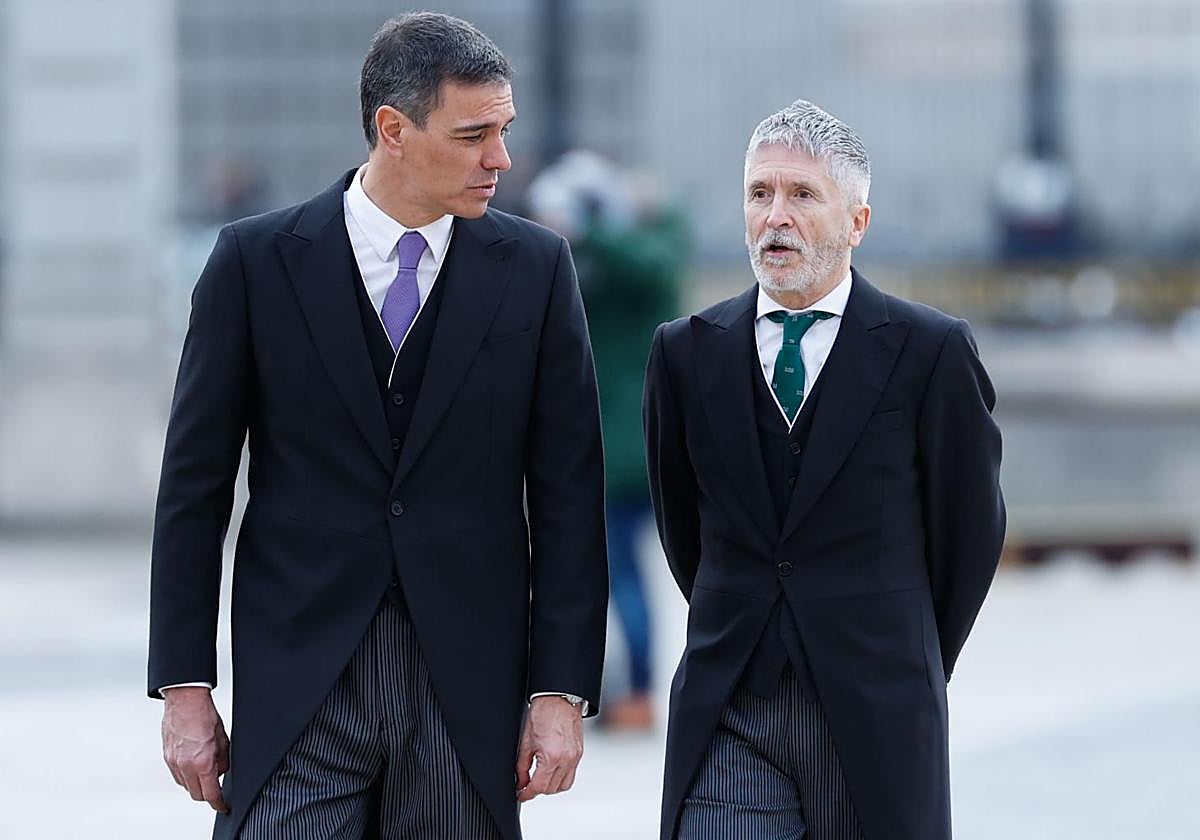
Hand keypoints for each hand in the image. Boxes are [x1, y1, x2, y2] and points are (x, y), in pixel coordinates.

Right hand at [161, 687, 229, 812]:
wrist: (185, 700)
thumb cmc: (204, 714)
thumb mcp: (223, 739)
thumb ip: (223, 760)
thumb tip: (222, 771)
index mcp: (202, 762)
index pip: (210, 794)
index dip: (219, 804)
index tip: (223, 806)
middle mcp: (185, 766)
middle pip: (196, 795)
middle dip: (208, 794)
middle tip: (216, 787)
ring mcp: (174, 762)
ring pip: (185, 786)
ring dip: (196, 784)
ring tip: (205, 770)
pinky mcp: (166, 757)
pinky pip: (177, 775)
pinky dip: (186, 775)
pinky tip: (194, 764)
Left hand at [515, 695, 583, 802]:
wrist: (559, 698)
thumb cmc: (543, 713)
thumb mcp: (526, 742)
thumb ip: (522, 766)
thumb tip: (521, 781)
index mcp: (552, 757)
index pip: (539, 787)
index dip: (527, 793)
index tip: (521, 794)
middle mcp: (567, 760)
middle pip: (551, 789)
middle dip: (537, 790)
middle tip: (526, 785)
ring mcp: (575, 757)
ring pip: (563, 785)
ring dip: (551, 787)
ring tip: (539, 779)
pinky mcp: (579, 753)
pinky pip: (571, 774)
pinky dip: (561, 778)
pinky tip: (551, 771)